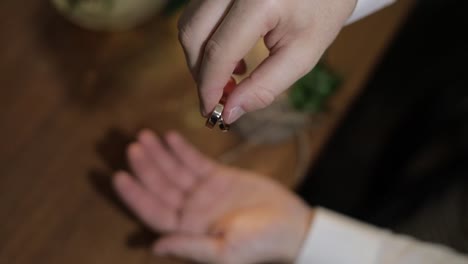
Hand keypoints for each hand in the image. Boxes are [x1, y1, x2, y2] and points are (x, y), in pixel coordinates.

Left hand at [113, 130, 312, 263]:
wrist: (292, 226)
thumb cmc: (261, 244)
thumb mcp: (225, 252)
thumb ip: (189, 246)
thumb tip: (154, 246)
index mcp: (189, 231)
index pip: (154, 212)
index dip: (136, 195)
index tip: (119, 176)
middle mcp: (192, 211)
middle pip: (161, 187)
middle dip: (146, 167)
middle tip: (133, 146)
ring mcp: (204, 193)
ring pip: (175, 171)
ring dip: (160, 154)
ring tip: (145, 136)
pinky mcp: (219, 177)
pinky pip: (196, 161)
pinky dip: (183, 149)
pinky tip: (170, 137)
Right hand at [178, 0, 356, 122]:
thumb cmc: (322, 11)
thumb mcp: (302, 54)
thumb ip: (265, 86)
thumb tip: (230, 112)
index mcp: (260, 0)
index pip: (219, 50)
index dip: (209, 87)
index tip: (210, 111)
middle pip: (193, 35)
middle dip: (200, 73)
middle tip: (219, 97)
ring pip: (189, 23)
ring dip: (200, 57)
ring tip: (231, 75)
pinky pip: (197, 12)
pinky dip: (205, 39)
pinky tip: (230, 52)